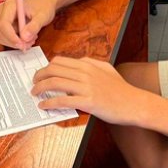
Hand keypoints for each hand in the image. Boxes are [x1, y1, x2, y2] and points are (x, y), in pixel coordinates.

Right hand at [0, 0, 55, 49]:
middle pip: (1, 32)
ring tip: (31, 39)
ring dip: (15, 43)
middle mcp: (3, 11)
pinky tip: (27, 38)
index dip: (11, 36)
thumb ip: (34, 26)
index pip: (4, 24)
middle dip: (14, 41)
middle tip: (29, 44)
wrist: (45, 2)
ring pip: (3, 36)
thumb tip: (24, 38)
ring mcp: (3, 18)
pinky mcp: (6, 25)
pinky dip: (16, 41)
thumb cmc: (44, 6)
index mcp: (10, 5)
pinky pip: (6, 37)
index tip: (22, 44)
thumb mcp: (42, 16)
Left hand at [32, 56, 149, 125]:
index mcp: (88, 65)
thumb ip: (91, 63)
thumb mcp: (107, 69)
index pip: (60, 61)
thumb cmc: (121, 89)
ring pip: (55, 83)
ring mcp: (86, 87)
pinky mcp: (88, 102)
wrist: (134, 103)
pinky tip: (43, 106)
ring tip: (34, 94)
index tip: (41, 74)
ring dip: (40, 88)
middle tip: (33, 83)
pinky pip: (63, 100)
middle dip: (39, 76)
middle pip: (54, 70)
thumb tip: (78, 62)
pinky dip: (49, 103)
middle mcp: (85, 73)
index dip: (46, 67)